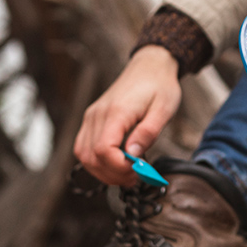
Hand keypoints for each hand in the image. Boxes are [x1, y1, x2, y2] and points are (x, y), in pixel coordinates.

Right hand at [73, 46, 181, 185]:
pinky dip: (96, 162)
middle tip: (135, 178)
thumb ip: (148, 133)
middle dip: (112, 175)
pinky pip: (83, 147)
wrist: (149, 67)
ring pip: (83, 155)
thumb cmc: (160, 87)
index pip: (103, 150)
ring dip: (103, 172)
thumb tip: (133, 156)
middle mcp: (97, 114)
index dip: (118, 168)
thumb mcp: (164, 110)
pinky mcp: (91, 120)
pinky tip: (115, 165)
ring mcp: (91, 117)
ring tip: (126, 174)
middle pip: (91, 157)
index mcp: (116, 112)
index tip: (138, 172)